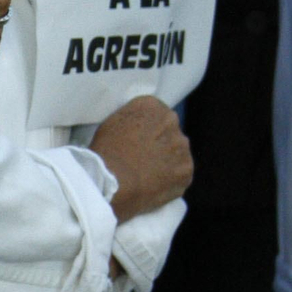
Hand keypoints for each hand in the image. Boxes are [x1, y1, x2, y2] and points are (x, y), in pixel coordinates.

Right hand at [88, 94, 192, 220]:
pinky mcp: (187, 171)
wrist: (111, 181)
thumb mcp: (111, 123)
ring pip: (177, 153)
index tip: (136, 140)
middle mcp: (172, 121)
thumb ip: (131, 119)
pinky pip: (180, 175)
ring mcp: (182, 147)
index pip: (154, 113)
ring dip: (167, 161)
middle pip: (169, 131)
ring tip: (147, 174)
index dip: (146, 129)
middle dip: (160, 142)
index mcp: (150, 106)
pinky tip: (154, 186)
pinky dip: (171, 181)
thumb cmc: (104, 152)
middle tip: (142, 158)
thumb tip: (140, 128)